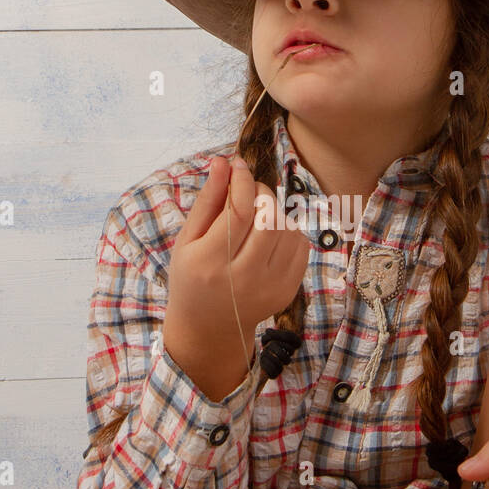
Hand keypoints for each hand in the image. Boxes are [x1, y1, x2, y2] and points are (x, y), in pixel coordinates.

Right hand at [165, 155, 310, 348]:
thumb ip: (207, 200)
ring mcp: (270, 288)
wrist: (209, 326)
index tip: (238, 165)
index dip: (242, 180)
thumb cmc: (193, 275)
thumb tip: (223, 162)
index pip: (238, 210)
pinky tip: (269, 237)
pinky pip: (301, 245)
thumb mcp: (188, 239)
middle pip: (267, 217)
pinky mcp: (288, 291)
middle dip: (260, 192)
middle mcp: (242, 279)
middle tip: (247, 191)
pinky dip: (288, 231)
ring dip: (274, 211)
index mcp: (210, 263)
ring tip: (255, 217)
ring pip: (287, 228)